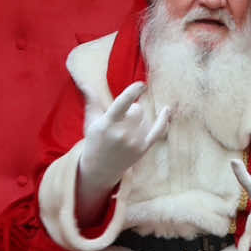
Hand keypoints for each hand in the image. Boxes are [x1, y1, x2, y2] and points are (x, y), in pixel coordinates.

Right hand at [79, 82, 170, 196]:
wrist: (100, 169)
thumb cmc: (95, 142)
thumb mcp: (91, 121)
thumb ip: (92, 101)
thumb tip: (83, 81)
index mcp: (108, 124)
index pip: (124, 101)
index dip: (135, 90)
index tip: (142, 85)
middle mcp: (123, 133)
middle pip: (137, 109)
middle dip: (130, 111)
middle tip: (120, 123)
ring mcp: (134, 142)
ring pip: (145, 118)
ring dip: (137, 121)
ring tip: (125, 133)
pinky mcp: (143, 149)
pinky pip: (158, 131)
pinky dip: (164, 120)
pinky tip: (167, 109)